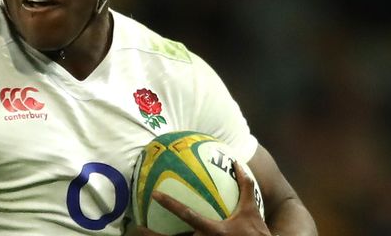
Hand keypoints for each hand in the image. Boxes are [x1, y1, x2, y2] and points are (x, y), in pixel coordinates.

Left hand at [135, 160, 269, 235]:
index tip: (154, 194)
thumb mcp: (251, 210)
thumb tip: (237, 162)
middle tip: (134, 227)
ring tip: (138, 235)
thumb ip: (244, 186)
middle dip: (151, 235)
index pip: (187, 215)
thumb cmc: (256, 233)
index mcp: (213, 229)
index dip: (170, 204)